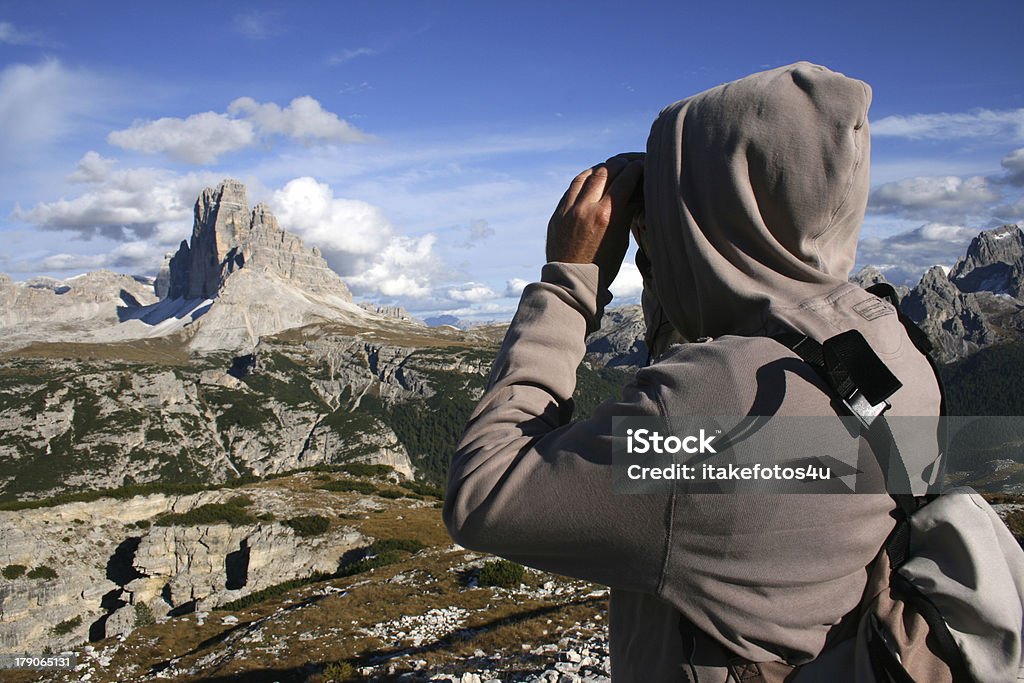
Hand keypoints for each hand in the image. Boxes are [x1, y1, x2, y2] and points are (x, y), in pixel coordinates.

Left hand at [546, 153, 643, 291]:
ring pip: (587, 174)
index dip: (637, 167)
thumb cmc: (603, 266)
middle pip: (606, 171)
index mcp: (607, 215)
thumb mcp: (621, 239)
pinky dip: (585, 179)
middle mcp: (586, 207)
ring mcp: (568, 209)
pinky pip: (573, 186)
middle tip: (629, 163)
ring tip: (611, 168)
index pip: (625, 178)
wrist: (571, 282)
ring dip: (601, 168)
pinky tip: (593, 179)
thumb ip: (626, 212)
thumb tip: (636, 190)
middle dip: (621, 163)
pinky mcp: (558, 213)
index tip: (644, 164)